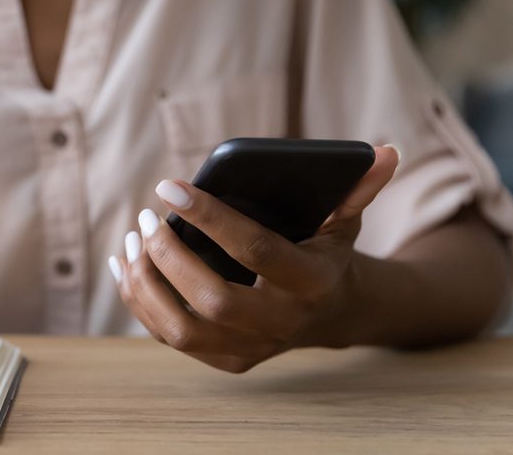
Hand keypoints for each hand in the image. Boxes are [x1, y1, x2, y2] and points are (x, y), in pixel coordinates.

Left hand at [111, 145, 399, 372]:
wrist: (331, 311)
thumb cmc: (326, 250)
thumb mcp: (345, 218)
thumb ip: (359, 186)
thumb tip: (386, 152)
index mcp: (313, 282)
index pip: (255, 250)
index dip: (210, 217)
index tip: (168, 185)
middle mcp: (283, 324)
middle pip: (212, 299)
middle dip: (170, 256)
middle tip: (147, 218)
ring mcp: (254, 349)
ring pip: (182, 328)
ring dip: (146, 283)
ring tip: (131, 239)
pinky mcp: (228, 361)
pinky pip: (170, 338)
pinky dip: (141, 302)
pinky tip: (125, 265)